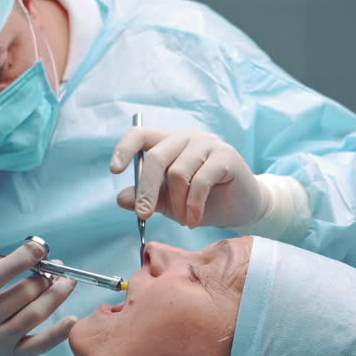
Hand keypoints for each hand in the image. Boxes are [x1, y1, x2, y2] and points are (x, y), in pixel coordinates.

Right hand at [0, 215, 77, 355]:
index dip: (21, 259)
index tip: (40, 246)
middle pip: (22, 294)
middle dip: (43, 277)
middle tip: (56, 265)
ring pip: (34, 315)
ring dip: (56, 296)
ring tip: (67, 281)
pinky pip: (39, 345)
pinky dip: (58, 333)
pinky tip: (72, 319)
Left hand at [109, 127, 268, 228]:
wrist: (241, 207)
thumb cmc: (202, 201)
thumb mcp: (168, 202)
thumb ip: (146, 198)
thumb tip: (121, 198)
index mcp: (168, 142)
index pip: (140, 135)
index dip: (124, 149)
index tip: (115, 170)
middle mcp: (186, 137)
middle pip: (155, 157)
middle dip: (146, 190)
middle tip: (145, 214)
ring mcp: (207, 144)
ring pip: (178, 172)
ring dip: (177, 203)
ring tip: (184, 219)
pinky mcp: (226, 156)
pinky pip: (200, 182)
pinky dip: (193, 206)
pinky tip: (194, 220)